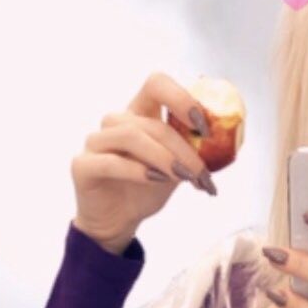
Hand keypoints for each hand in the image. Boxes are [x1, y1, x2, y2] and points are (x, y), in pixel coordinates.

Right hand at [71, 73, 218, 255]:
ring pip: (131, 137)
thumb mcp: (175, 171)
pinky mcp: (82, 166)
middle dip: (182, 149)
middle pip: (151, 122)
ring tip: (183, 179)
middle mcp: (115, 122)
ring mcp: (96, 142)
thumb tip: (224, 146)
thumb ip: (190, 154)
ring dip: (163, 158)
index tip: (203, 127)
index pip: (156, 84)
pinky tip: (155, 181)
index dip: (181, 98)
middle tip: (201, 174)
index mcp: (138, 114)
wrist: (116, 223)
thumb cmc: (144, 191)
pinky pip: (111, 162)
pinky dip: (137, 170)